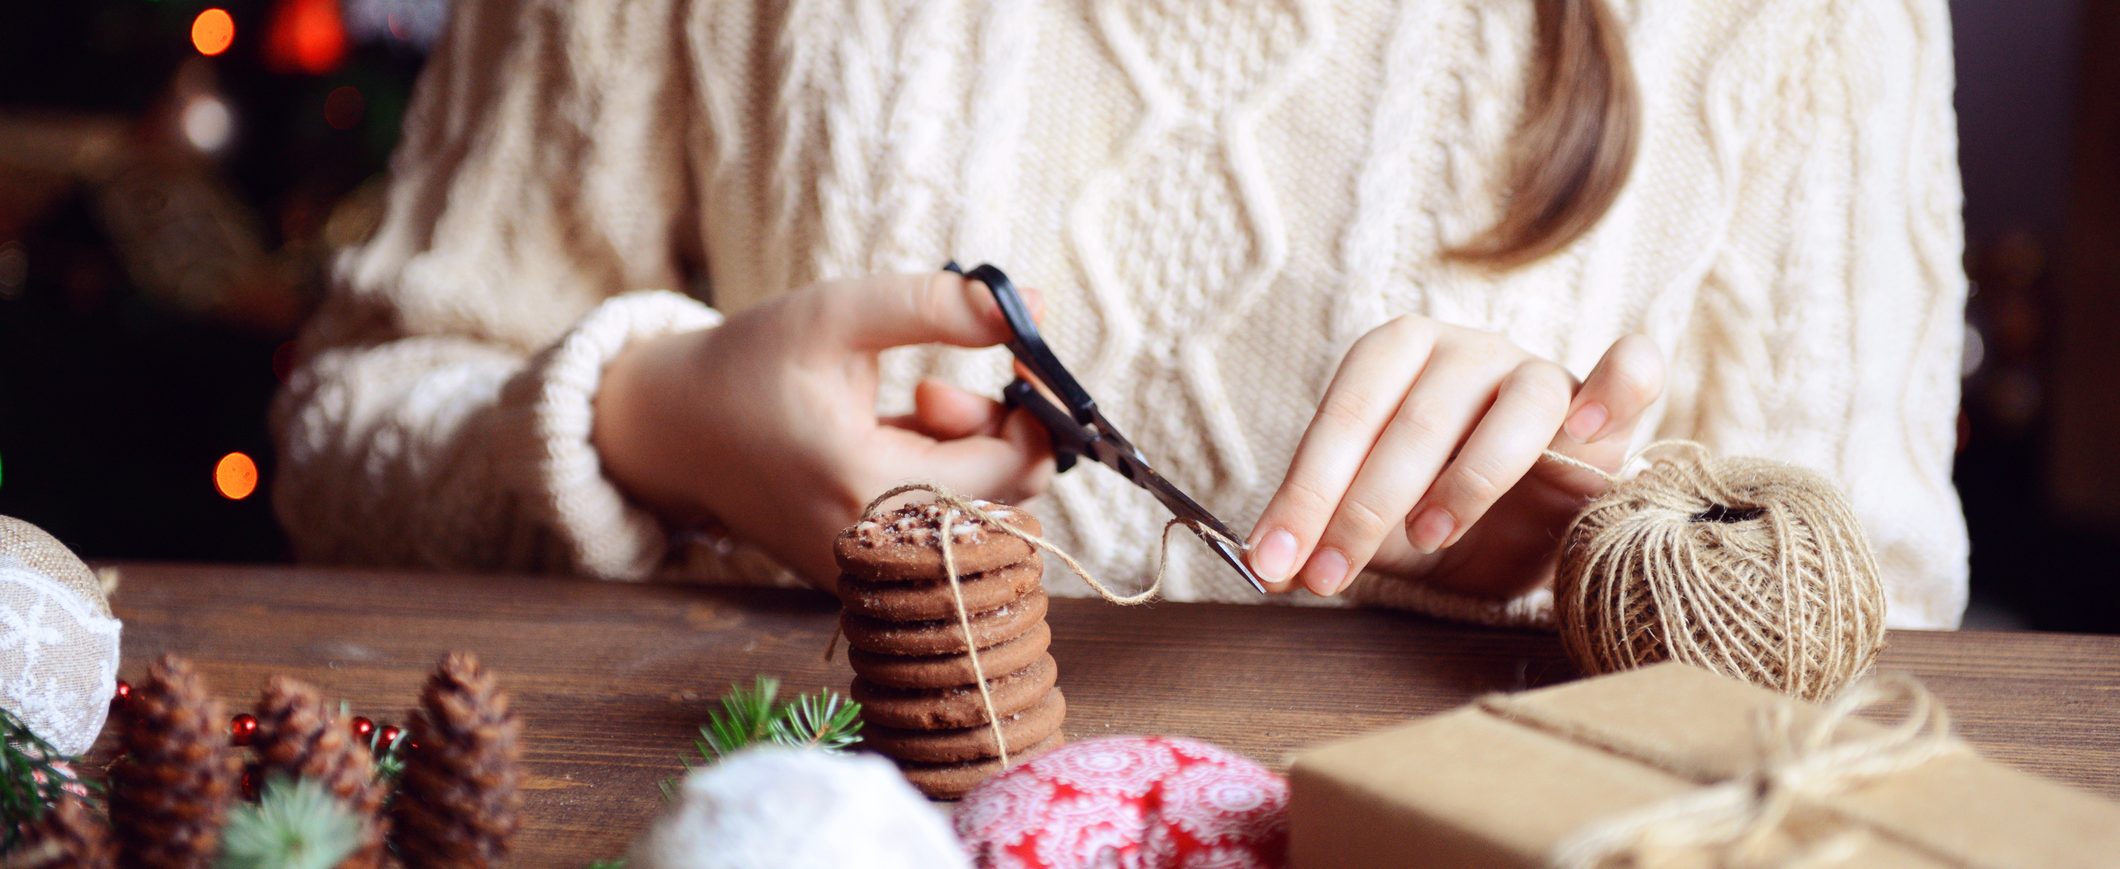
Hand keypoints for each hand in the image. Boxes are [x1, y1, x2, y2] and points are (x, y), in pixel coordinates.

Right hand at [592, 272, 1055, 585]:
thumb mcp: (839, 314)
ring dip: (968, 455)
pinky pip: (942, 531)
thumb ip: (939, 307)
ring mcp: (870, 573)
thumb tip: (1040, 304)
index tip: (1019, 353)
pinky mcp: (866, 576)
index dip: (1035, 406)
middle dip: (996, 430)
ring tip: (909, 410)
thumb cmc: (749, 365)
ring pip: (980, 516)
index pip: (1014, 468)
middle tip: (934, 388)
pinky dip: (941, 482)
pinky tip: (890, 444)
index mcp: (869, 489)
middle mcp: (875, 552)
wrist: (671, 431)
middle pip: (1009, 498)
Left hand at [1245, 316, 1662, 597]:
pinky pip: (1627, 374)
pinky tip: (1585, 429)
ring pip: (1512, 408)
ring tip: (1430, 537)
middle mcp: (1462, 351)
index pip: (1343, 415)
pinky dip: (1615, 387)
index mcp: (1393, 357)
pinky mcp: (1603, 402)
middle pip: (1414, 416)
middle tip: (1330, 574)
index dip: (1305, 491)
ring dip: (1468, 478)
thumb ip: (1322, 536)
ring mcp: (1534, 371)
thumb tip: (1265, 564)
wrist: (1522, 535)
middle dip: (1363, 505)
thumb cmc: (1436, 518)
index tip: (1276, 560)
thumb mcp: (1371, 531)